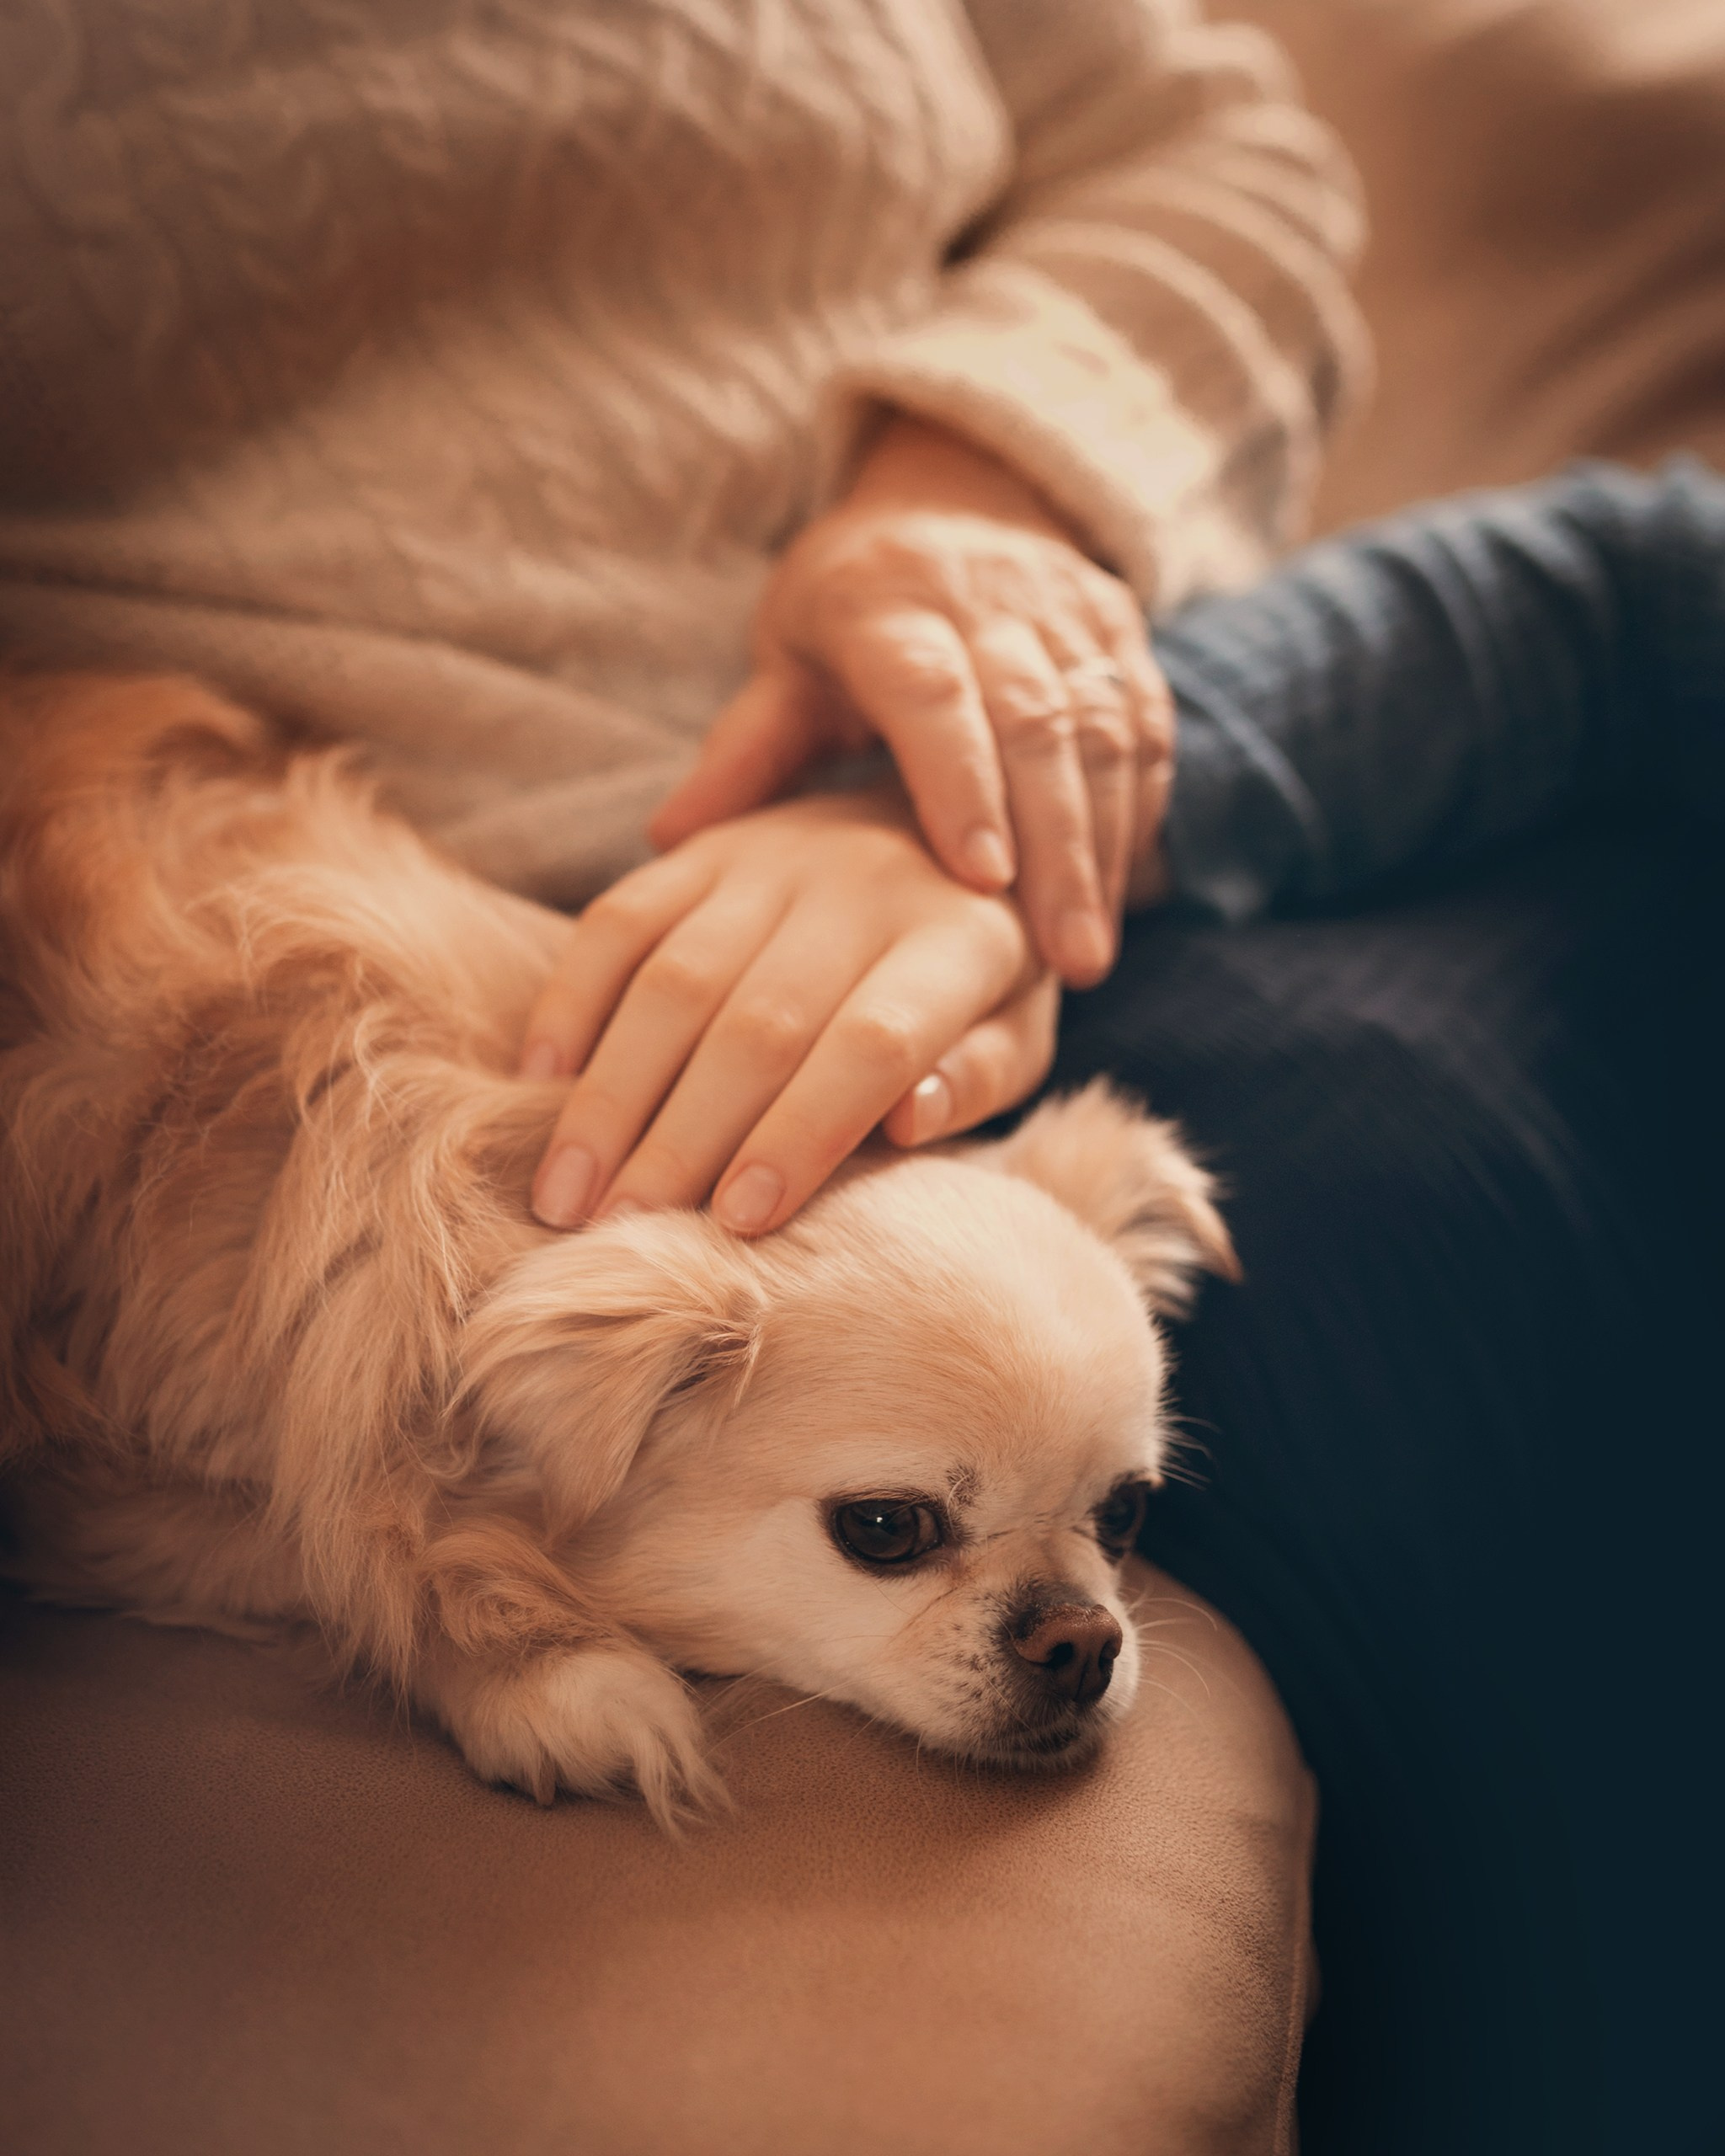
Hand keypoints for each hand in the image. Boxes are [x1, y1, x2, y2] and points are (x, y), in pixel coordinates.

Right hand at [520, 790, 1057, 1235]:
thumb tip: (906, 1121)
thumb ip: (975, 1078)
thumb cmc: (983, 972)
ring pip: (673, 980)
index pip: (870, 1045)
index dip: (801, 1135)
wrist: (949, 812)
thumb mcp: (1018, 1030)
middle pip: (755, 1025)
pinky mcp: (704, 846)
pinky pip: (618, 921)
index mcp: (958, 940)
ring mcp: (773, 856)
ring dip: (611, 1095)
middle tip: (620, 1234)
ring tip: (566, 1193)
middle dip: (681, 1141)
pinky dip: (571, 1002)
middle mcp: (862, 883)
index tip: (738, 1222)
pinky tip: (541, 1083)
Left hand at [651, 415, 1173, 989]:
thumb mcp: (784, 659)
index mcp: (889, 602)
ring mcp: (1066, 612)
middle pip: (1038, 720)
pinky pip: (1146, 725)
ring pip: (1105, 728)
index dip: (962, 783)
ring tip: (1087, 954)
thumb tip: (667, 838)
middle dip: (1057, 846)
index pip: (935, 692)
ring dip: (1101, 846)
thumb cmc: (848, 609)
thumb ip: (744, 747)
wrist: (953, 499)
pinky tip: (1122, 892)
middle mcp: (989, 598)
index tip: (982, 880)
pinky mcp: (1120, 633)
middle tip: (1065, 960)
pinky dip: (1137, 811)